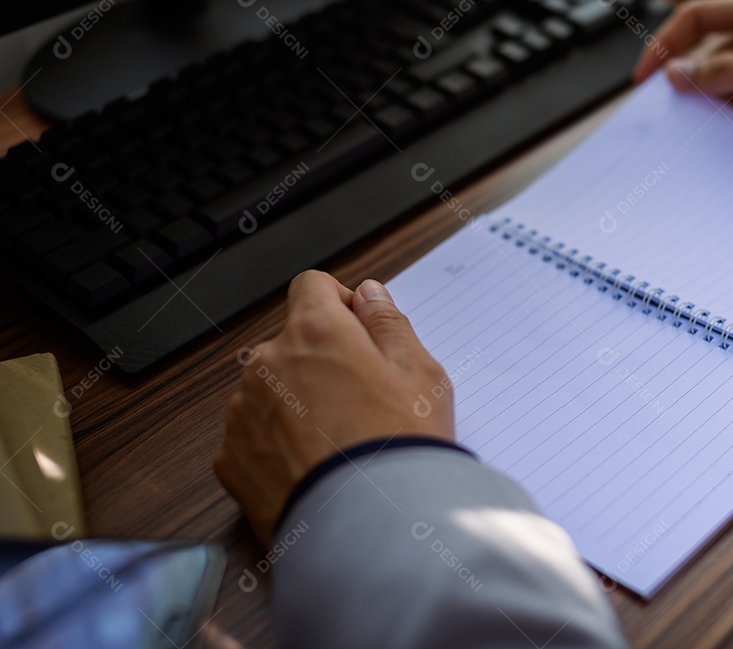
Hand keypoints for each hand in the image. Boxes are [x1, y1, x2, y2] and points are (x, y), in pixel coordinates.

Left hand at [214, 271, 453, 545]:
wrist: (366, 528)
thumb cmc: (400, 447)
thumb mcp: (421, 374)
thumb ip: (389, 322)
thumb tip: (368, 294)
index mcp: (315, 332)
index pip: (312, 286)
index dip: (338, 304)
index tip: (358, 332)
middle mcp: (268, 362)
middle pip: (291, 342)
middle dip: (320, 359)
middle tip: (362, 400)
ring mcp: (242, 411)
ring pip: (269, 389)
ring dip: (295, 401)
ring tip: (338, 442)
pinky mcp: (230, 459)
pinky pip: (252, 436)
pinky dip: (276, 444)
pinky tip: (313, 467)